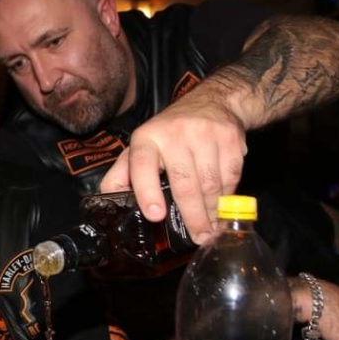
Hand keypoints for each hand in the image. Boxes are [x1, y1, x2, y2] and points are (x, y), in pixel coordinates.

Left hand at [100, 83, 246, 243]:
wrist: (211, 102)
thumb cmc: (169, 133)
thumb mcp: (141, 146)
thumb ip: (123, 173)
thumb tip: (108, 201)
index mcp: (146, 138)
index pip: (142, 165)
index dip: (147, 191)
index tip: (154, 215)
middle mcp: (174, 133)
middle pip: (184, 183)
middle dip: (192, 216)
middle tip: (198, 237)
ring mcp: (204, 133)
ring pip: (210, 183)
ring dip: (212, 211)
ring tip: (211, 228)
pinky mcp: (230, 138)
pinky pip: (230, 176)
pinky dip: (227, 196)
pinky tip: (222, 206)